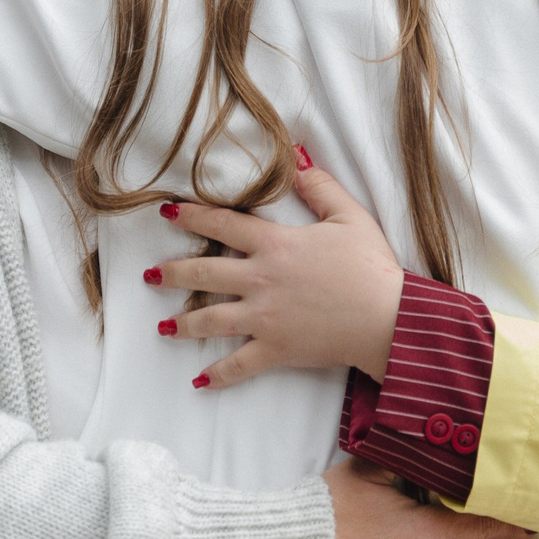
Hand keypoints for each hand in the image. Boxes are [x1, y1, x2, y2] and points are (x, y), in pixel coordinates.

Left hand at [151, 152, 405, 386]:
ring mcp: (264, 318)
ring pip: (210, 321)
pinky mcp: (276, 350)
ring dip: (182, 325)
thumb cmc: (371, 266)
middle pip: (203, 274)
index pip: (222, 225)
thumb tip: (296, 158)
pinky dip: (217, 375)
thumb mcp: (349, 216)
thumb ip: (319, 186)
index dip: (192, 216)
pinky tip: (199, 381)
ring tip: (163, 327)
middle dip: (171, 274)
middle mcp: (260, 280)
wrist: (388, 318)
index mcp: (275, 245)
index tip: (166, 214)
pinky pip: (238, 365)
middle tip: (150, 275)